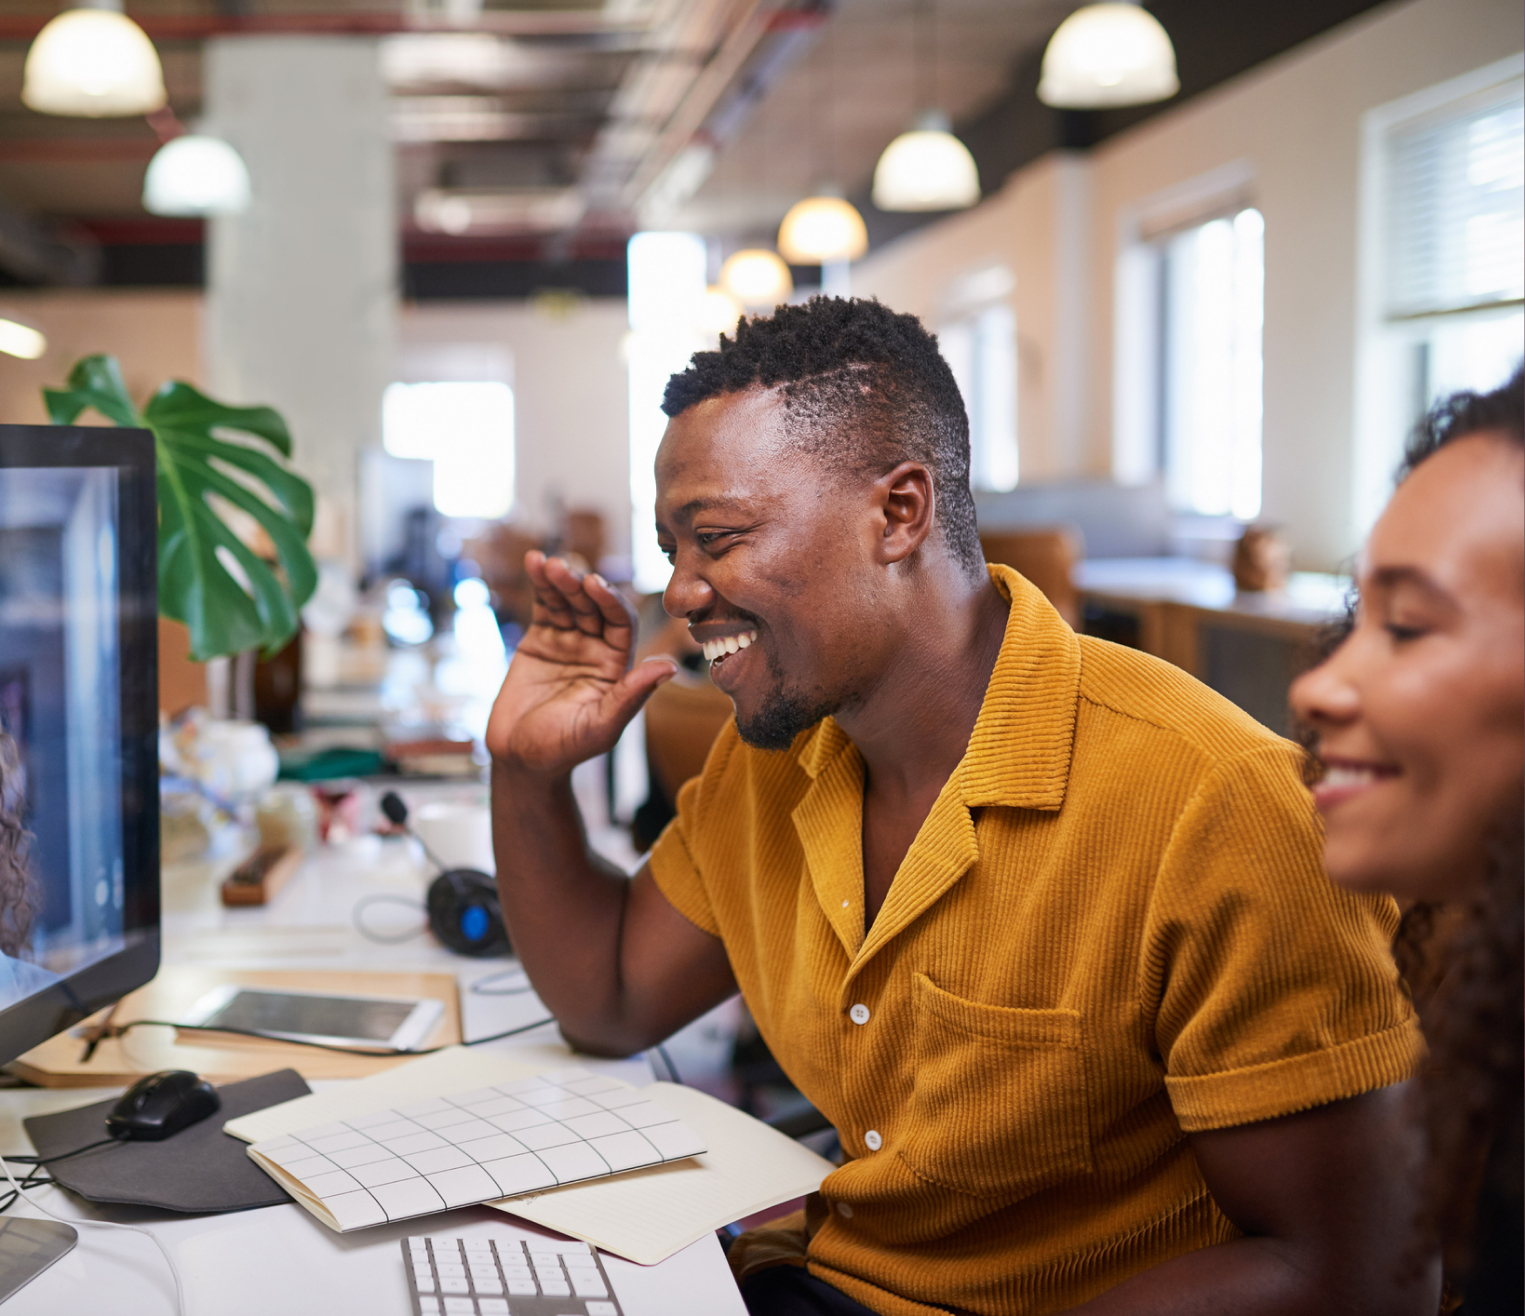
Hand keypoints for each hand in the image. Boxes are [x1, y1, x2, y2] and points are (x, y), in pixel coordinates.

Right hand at [485, 552, 676, 773]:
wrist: (520, 759)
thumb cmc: (564, 750)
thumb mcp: (601, 726)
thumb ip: (631, 696)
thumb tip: (669, 666)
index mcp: (617, 666)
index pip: (621, 623)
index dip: (610, 602)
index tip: (595, 585)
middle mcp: (597, 648)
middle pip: (593, 606)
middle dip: (580, 586)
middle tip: (565, 569)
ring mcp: (569, 641)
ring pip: (569, 601)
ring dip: (560, 580)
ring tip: (547, 563)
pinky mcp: (541, 639)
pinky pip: (544, 606)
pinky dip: (540, 584)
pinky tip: (534, 562)